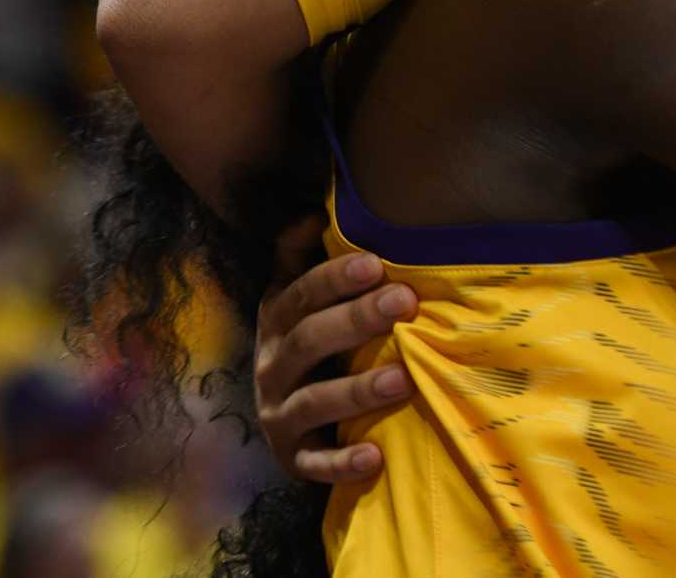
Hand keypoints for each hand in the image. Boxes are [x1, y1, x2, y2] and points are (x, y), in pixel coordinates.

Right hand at [251, 218, 417, 482]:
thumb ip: (301, 256)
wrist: (286, 419)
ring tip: (402, 378)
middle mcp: (270, 366)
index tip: (375, 263)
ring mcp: (279, 415)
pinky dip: (343, 462)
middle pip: (309, 341)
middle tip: (404, 302)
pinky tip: (376, 456)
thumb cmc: (308, 342)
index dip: (332, 278)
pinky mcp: (294, 459)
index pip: (298, 295)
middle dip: (356, 320)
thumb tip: (314, 212)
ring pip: (313, 402)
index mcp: (275, 322)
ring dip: (356, 390)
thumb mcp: (297, 299)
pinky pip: (315, 464)